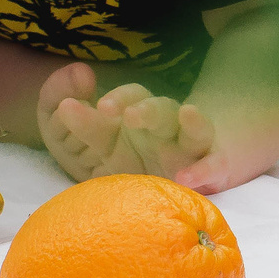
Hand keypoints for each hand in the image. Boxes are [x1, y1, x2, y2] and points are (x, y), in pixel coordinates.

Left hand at [39, 63, 215, 183]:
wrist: (178, 181)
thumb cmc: (136, 157)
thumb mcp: (107, 143)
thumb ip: (87, 125)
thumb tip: (64, 105)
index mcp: (142, 114)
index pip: (133, 96)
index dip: (120, 98)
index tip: (101, 107)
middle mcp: (169, 126)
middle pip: (163, 109)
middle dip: (148, 109)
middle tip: (130, 116)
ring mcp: (191, 147)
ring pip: (197, 129)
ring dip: (193, 122)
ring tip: (188, 113)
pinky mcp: (211, 171)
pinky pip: (213, 167)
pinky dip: (204, 170)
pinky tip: (187, 178)